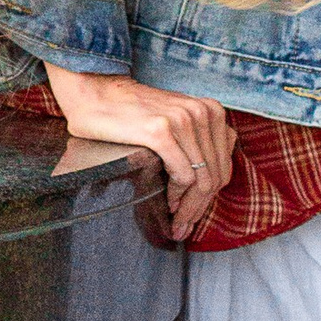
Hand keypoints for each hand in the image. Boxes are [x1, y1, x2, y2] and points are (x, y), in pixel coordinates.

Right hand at [42, 65, 233, 241]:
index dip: (212, 196)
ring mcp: (183, 120)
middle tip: (184, 228)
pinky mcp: (161, 131)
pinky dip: (177, 195)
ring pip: (201, 180)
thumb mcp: (178, 118)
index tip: (195, 216)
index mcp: (212, 110)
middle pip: (215, 175)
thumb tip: (214, 183)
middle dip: (201, 208)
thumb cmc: (133, 113)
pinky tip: (168, 203)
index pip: (223, 165)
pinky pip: (183, 176)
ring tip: (176, 223)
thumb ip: (200, 140)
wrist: (97, 92)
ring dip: (189, 208)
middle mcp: (202, 112)